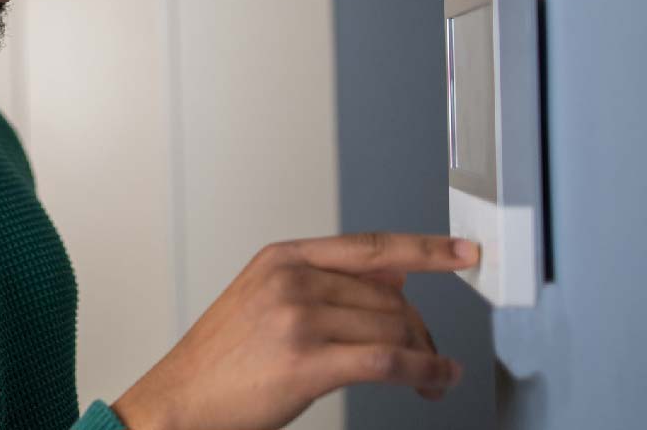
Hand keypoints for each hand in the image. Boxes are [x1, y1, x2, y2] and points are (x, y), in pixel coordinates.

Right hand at [109, 233, 480, 429]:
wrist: (180, 400)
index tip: (466, 252)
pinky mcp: (307, 362)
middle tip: (430, 354)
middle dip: (420, 329)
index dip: (426, 248)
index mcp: (282, 259)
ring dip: (425, 355)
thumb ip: (327, 282)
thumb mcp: (264, 298)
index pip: (370, 246)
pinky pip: (388, 361)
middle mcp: (291, 281)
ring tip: (432, 375)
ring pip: (393, 328)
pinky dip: (424, 370)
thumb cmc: (220, 359)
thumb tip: (395, 277)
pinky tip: (436, 379)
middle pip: (390, 296)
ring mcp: (298, 319)